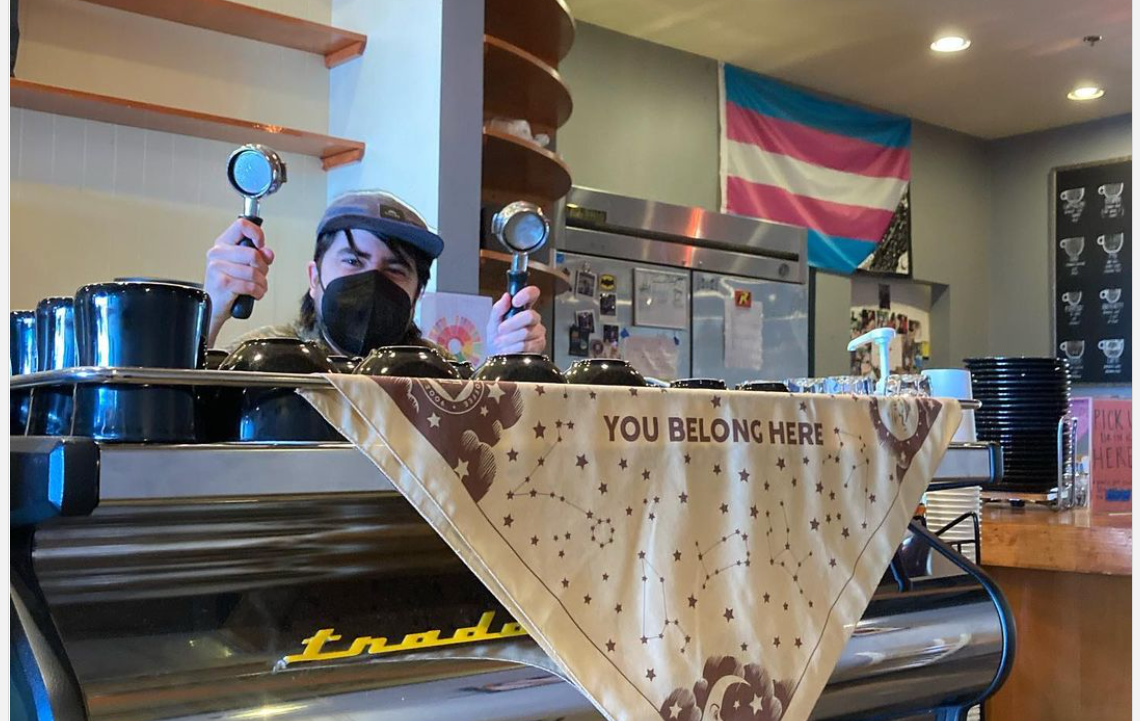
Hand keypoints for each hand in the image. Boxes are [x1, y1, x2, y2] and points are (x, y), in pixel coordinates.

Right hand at [204, 218, 274, 344]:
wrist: (214, 307)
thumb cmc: (228, 286)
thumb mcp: (244, 266)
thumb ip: (258, 256)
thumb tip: (268, 252)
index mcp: (222, 244)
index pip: (241, 226)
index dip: (257, 234)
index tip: (261, 245)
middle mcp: (217, 254)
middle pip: (252, 253)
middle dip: (263, 268)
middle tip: (260, 275)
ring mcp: (217, 268)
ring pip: (253, 271)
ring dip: (262, 283)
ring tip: (257, 287)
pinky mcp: (222, 283)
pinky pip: (250, 285)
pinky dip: (258, 292)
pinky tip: (254, 294)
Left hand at [486, 286, 545, 355]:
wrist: (497, 356)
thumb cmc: (497, 338)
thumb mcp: (492, 322)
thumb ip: (498, 309)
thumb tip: (506, 297)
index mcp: (522, 308)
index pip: (532, 294)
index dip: (526, 295)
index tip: (515, 301)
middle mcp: (532, 318)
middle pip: (530, 315)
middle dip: (512, 323)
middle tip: (501, 329)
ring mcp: (537, 331)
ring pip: (526, 332)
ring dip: (509, 338)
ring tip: (502, 341)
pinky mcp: (539, 344)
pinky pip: (527, 344)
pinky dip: (513, 347)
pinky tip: (508, 348)